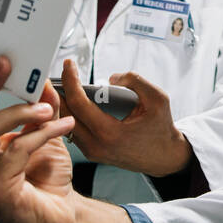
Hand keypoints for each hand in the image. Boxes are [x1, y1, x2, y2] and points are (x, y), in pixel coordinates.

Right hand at [0, 55, 79, 222]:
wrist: (62, 221)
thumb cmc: (45, 180)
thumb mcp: (43, 136)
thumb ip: (39, 110)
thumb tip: (40, 79)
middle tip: (6, 61)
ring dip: (16, 112)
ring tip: (45, 107)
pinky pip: (15, 152)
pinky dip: (40, 135)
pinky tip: (64, 127)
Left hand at [60, 58, 194, 176]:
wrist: (164, 158)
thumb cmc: (161, 130)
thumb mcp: (157, 99)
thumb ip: (135, 81)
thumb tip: (111, 78)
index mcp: (110, 133)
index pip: (79, 103)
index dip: (70, 80)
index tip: (69, 64)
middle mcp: (97, 145)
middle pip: (64, 114)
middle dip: (58, 90)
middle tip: (59, 71)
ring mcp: (93, 152)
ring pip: (65, 124)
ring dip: (62, 103)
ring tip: (63, 83)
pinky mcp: (92, 153)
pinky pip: (73, 131)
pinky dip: (69, 114)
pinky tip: (71, 100)